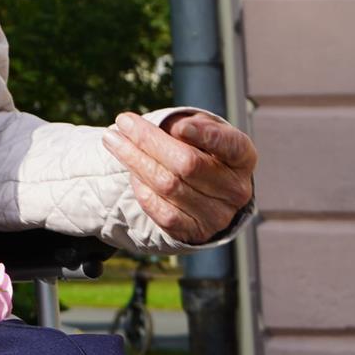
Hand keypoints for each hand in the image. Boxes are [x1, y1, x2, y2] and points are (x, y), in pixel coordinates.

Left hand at [103, 111, 255, 244]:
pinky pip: (161, 211)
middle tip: (122, 122)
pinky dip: (141, 189)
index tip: (177, 126)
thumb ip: (192, 126)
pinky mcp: (196, 232)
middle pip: (187, 163)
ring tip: (112, 140)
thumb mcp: (202, 132)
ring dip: (133, 160)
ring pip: (168, 185)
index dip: (205, 136)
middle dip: (148, 140)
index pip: (229, 145)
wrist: (203, 192)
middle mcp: (236, 189)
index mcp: (242, 158)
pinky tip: (130, 173)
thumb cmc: (200, 152)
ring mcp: (218, 215)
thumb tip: (174, 129)